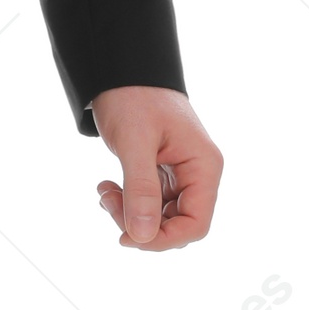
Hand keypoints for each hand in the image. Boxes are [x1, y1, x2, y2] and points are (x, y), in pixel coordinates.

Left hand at [89, 87, 222, 250]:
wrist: (122, 69)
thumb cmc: (134, 97)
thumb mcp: (134, 143)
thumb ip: (141, 190)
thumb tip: (143, 237)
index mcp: (204, 167)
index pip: (196, 224)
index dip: (163, 239)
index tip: (126, 236)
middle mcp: (198, 174)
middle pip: (177, 225)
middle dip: (141, 224)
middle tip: (108, 201)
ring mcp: (181, 175)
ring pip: (160, 217)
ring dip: (129, 213)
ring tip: (104, 190)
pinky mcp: (162, 173)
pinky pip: (149, 203)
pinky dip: (127, 202)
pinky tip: (107, 186)